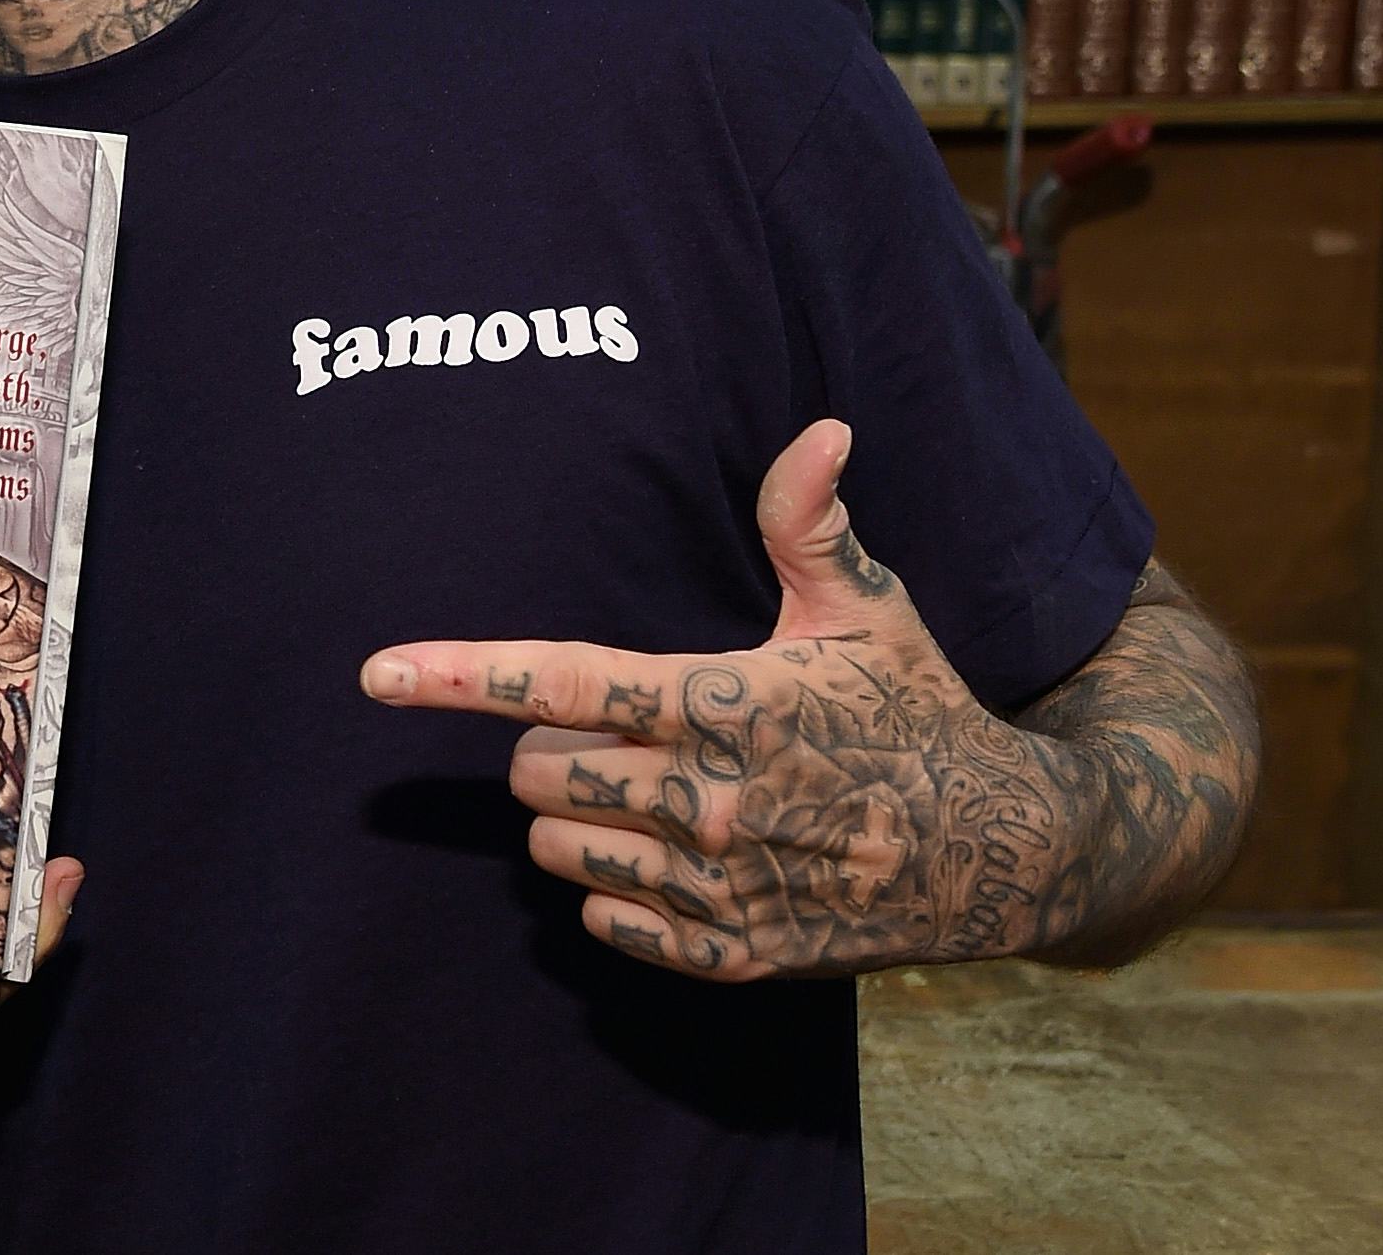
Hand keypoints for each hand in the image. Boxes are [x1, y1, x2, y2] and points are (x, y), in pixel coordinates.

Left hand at [359, 419, 1072, 981]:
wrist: (1006, 854)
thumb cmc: (920, 711)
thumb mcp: (869, 611)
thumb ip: (812, 523)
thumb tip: (819, 427)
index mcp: (724, 704)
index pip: (563, 683)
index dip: (461, 675)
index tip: (375, 672)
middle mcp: (709, 801)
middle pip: (538, 775)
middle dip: (551, 749)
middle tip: (625, 733)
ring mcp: (719, 888)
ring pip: (558, 852)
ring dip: (577, 822)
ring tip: (654, 792)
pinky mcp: (736, 956)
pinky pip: (608, 927)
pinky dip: (617, 897)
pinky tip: (674, 860)